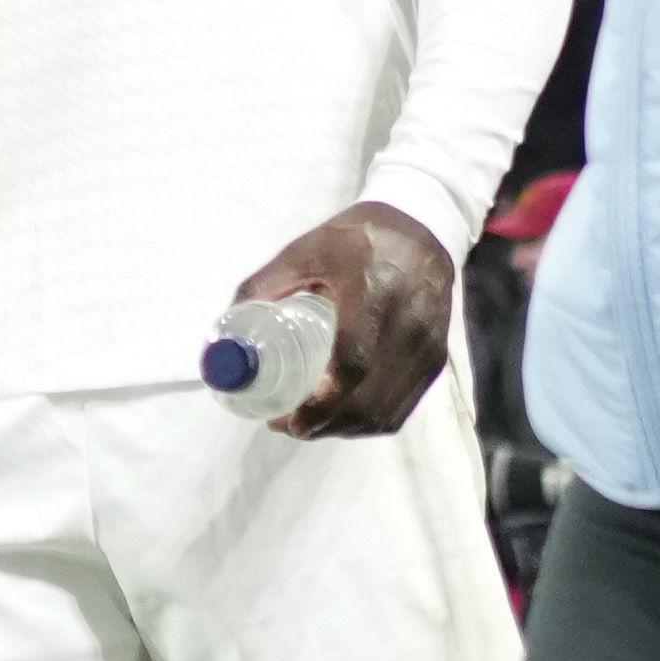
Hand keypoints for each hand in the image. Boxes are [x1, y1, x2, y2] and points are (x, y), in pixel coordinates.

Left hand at [223, 200, 454, 437]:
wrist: (424, 230)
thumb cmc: (356, 240)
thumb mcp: (305, 251)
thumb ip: (263, 286)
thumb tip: (225, 334)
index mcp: (373, 292)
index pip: (352, 363)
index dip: (320, 403)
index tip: (287, 418)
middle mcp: (407, 324)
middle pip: (368, 400)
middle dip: (324, 426)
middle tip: (287, 426)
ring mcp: (426, 347)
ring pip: (385, 412)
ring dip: (344, 430)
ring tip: (310, 425)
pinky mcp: (435, 361)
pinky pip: (402, 409)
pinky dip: (368, 424)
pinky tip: (343, 421)